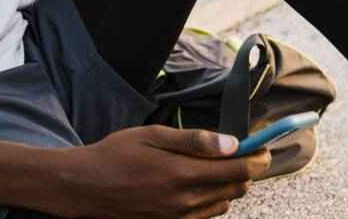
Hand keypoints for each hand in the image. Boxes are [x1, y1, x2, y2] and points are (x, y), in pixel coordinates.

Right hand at [53, 126, 270, 218]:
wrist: (86, 186)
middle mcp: (185, 201)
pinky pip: (207, 215)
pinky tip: (197, 183)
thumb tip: (231, 143)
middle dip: (244, 169)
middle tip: (238, 150)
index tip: (262, 144)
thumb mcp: (151, 136)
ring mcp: (180, 218)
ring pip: (224, 204)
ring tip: (214, 164)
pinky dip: (213, 199)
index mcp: (182, 175)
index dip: (256, 156)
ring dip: (228, 184)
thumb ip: (193, 141)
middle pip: (236, 189)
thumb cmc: (115, 154)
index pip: (237, 170)